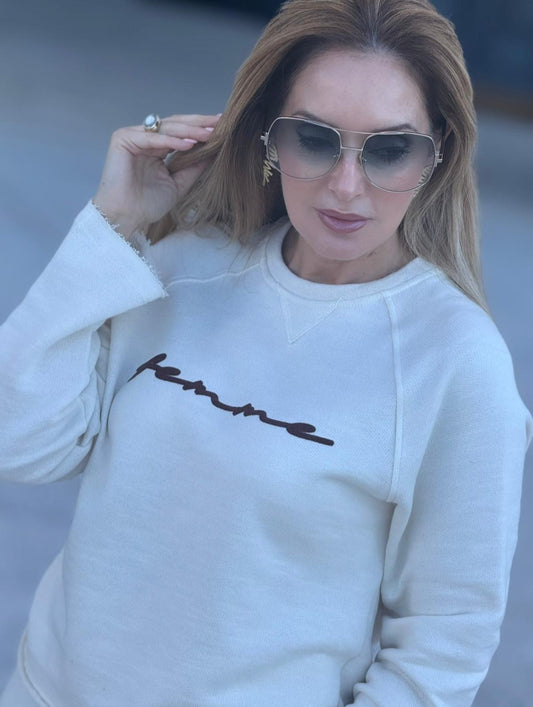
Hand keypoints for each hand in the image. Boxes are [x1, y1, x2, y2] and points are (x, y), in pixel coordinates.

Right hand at [92, 113, 220, 238]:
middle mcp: (144, 138)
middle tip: (219, 123)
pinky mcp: (123, 140)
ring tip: (209, 134)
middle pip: (174, 125)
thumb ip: (194, 167)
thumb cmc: (146, 205)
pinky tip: (190, 144)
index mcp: (156, 147)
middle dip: (198, 124)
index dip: (199, 128)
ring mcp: (132, 136)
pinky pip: (152, 138)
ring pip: (165, 129)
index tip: (221, 126)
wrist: (125, 218)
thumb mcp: (178, 184)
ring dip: (189, 131)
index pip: (180, 132)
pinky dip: (171, 141)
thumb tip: (214, 152)